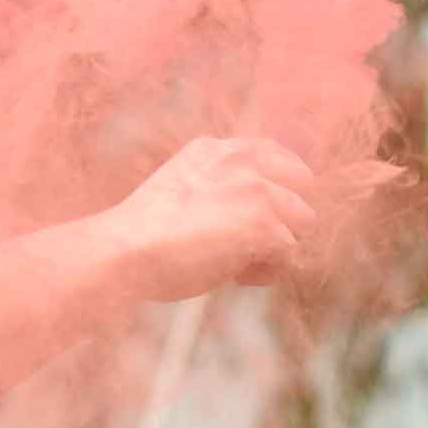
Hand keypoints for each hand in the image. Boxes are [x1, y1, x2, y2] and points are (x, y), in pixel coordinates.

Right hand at [100, 137, 335, 300]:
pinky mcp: (265, 225)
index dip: (280, 183)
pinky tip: (234, 278)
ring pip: (303, 221)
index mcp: (214, 149)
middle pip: (302, 183)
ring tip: (238, 264)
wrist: (124, 250)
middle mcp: (240, 160)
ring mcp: (256, 191)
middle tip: (253, 243)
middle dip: (286, 214)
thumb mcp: (178, 191)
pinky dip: (265, 272)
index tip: (269, 210)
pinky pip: (288, 255)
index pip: (273, 152)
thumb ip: (215, 188)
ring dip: (276, 246)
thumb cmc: (139, 237)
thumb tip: (246, 219)